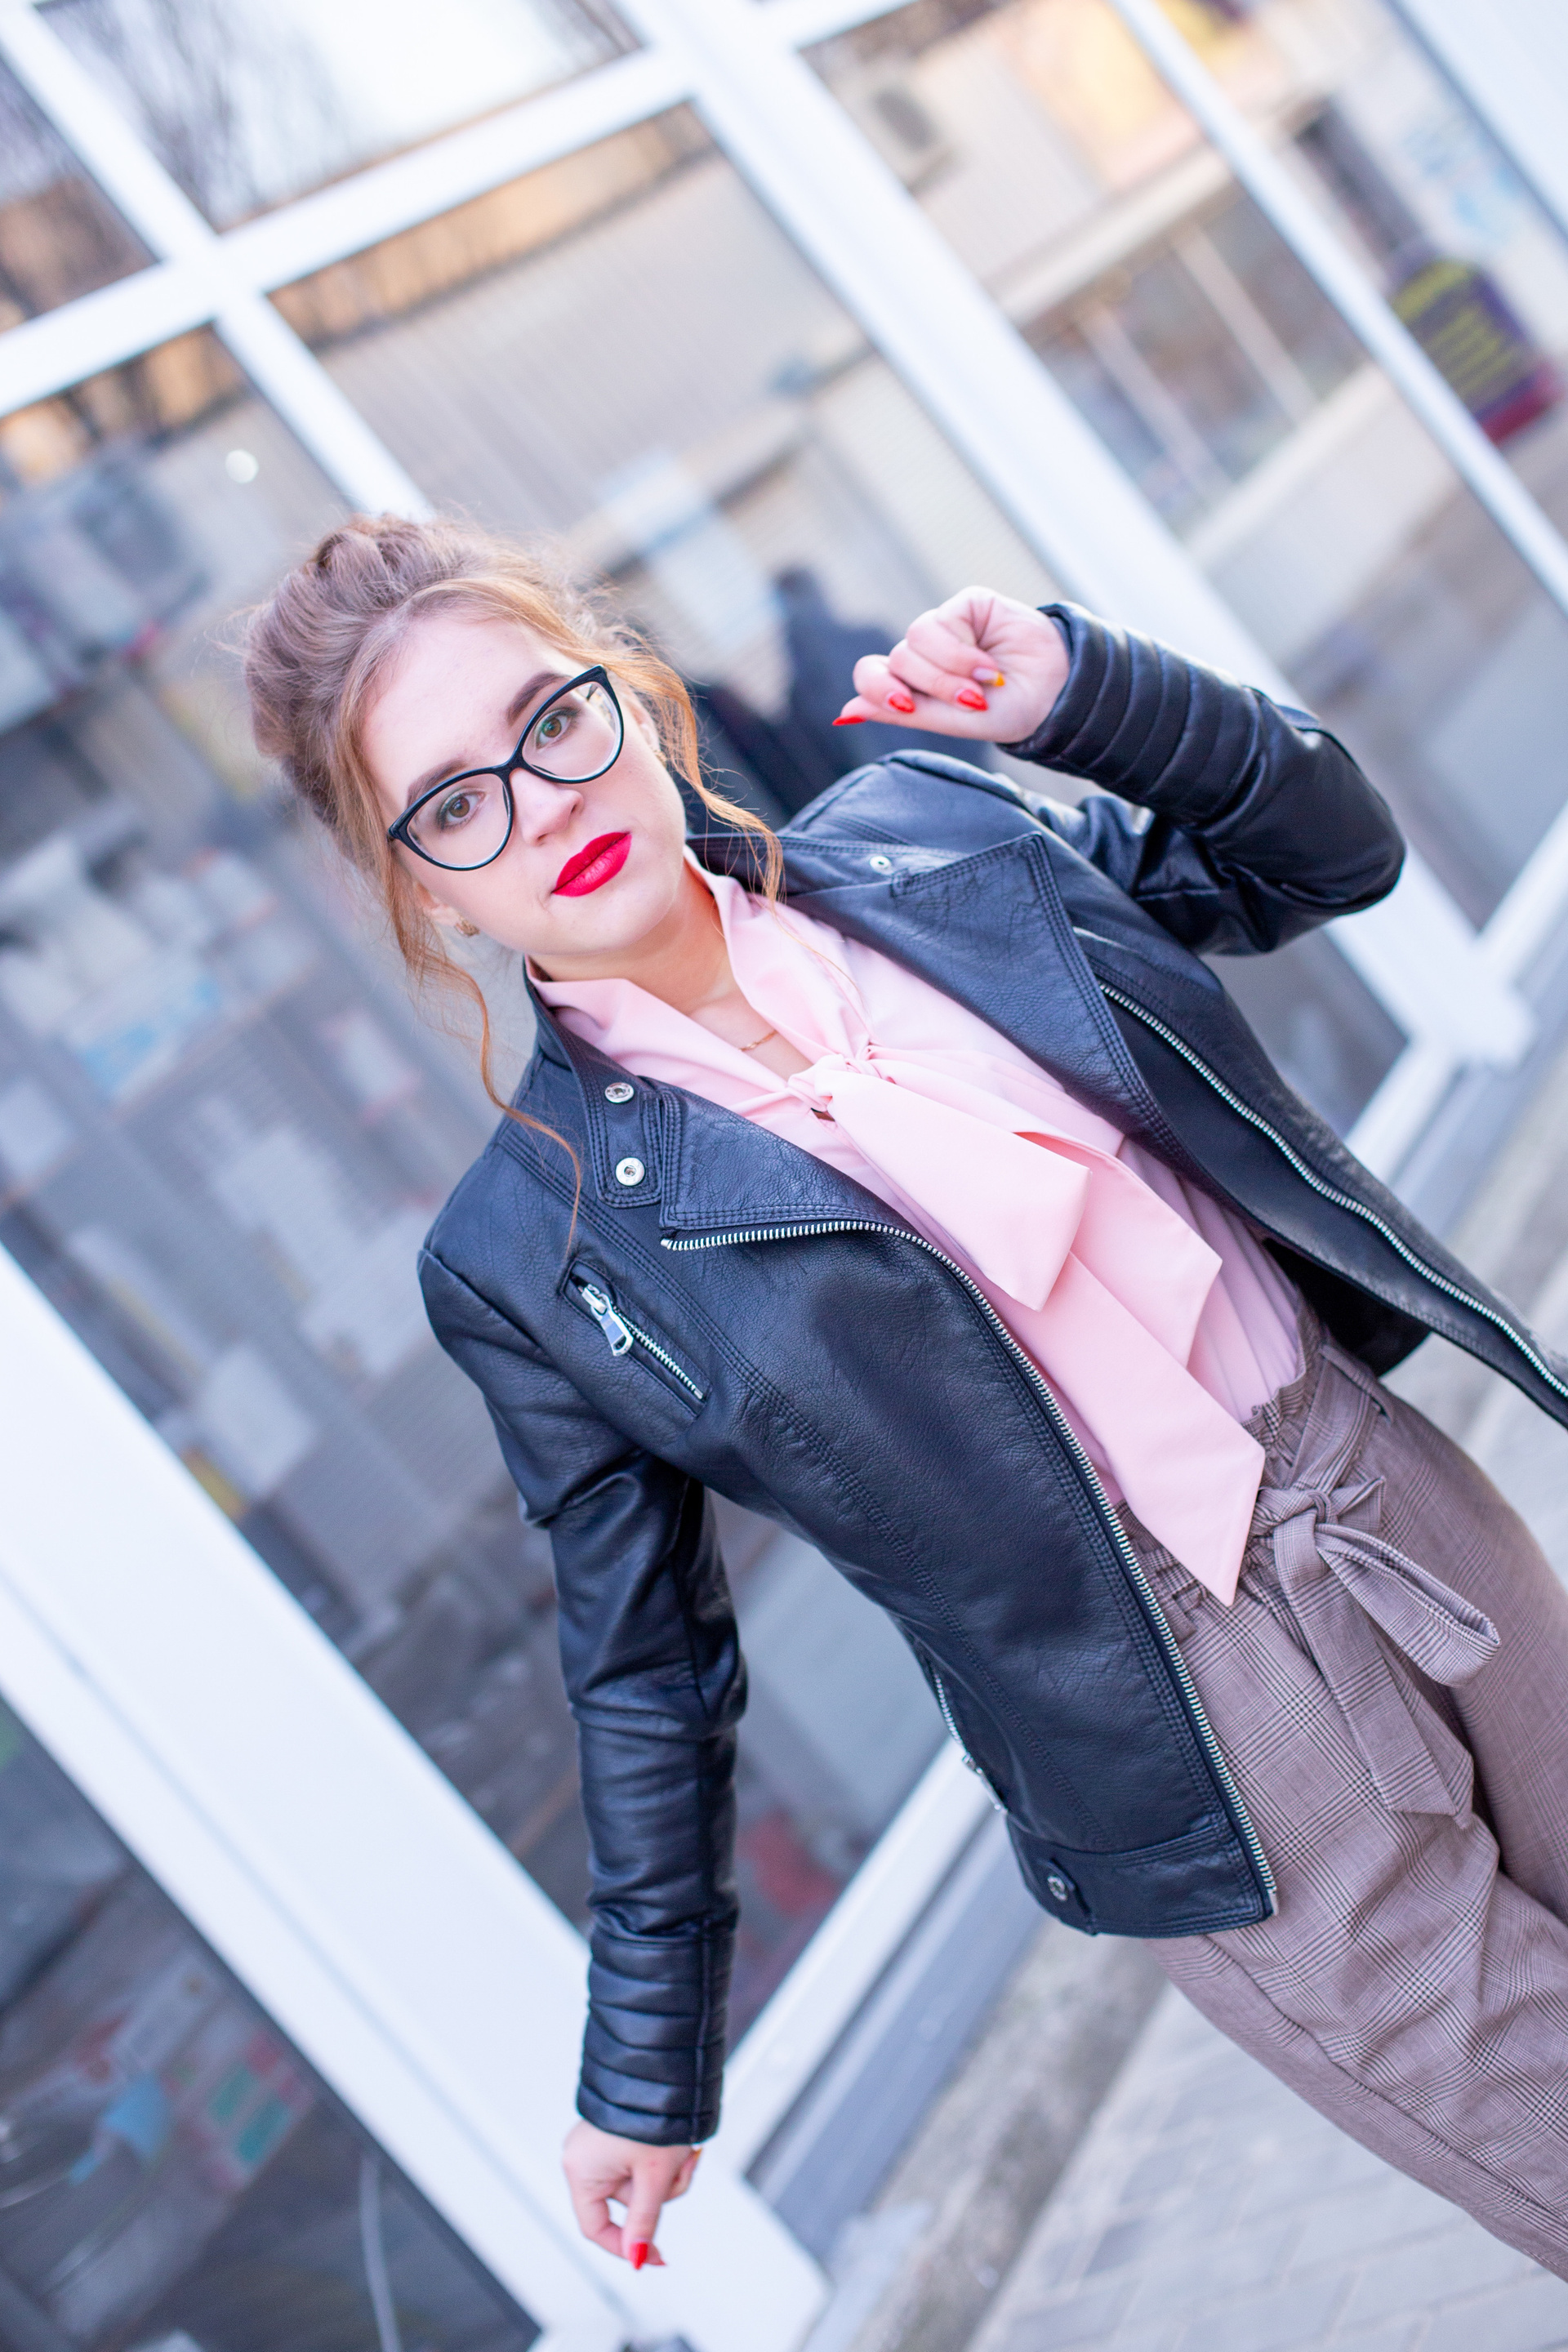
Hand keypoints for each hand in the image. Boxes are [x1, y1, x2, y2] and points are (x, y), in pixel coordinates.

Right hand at [563, 2120, 701, 2267]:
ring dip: (665, 2176)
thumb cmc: (652, 2113)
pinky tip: (677, 2148)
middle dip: (659, 2195)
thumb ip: (644, 2222)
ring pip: (637, 2183)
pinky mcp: (614, 2133)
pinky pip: (637, 2163)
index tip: (653, 2256)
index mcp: (581, 2170)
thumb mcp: (653, 2177)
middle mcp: (583, 2157)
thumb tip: (637, 2257)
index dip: (626, 2245)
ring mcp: (598, 2144)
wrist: (661, 2066)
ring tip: (684, 2153)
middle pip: (624, 2203)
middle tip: (683, 2172)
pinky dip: (659, 2163)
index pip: (596, 2227)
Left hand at [835, 587, 1068, 744]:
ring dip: (950, 670)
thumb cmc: (1007, 712)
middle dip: (933, 687)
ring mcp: (943, 627)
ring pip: (915, 640)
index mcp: (913, 684)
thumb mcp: (952, 721)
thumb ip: (901, 713)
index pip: (870, 675)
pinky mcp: (966, 605)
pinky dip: (965, 652)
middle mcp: (923, 654)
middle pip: (896, 661)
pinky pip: (945, 621)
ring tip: (986, 683)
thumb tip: (844, 712)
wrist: (1055, 693)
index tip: (906, 705)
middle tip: (971, 702)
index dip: (877, 688)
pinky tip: (990, 664)